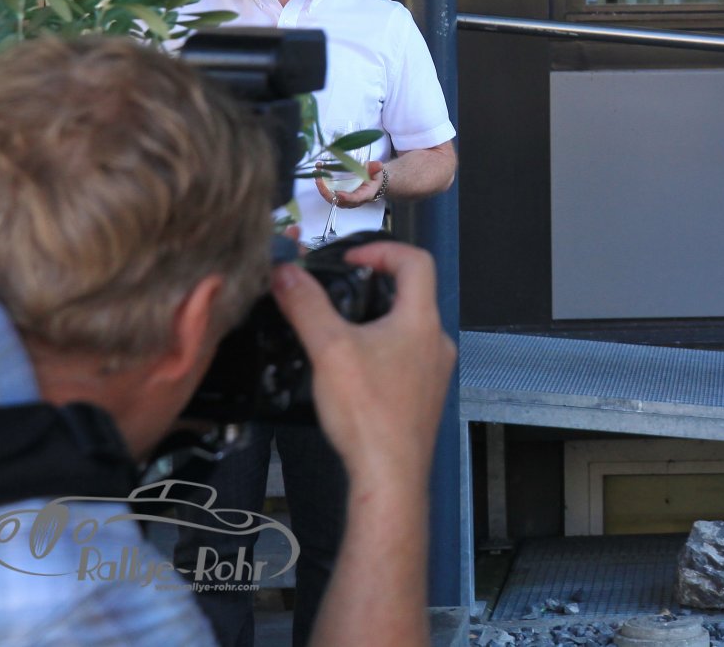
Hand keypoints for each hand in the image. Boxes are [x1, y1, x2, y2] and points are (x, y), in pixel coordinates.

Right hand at [270, 242, 453, 488]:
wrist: (389, 475)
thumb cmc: (367, 411)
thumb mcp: (328, 348)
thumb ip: (306, 306)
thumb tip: (286, 273)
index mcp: (422, 320)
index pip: (416, 261)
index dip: (383, 248)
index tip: (352, 257)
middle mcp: (437, 342)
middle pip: (413, 295)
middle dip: (374, 288)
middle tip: (339, 294)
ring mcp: (435, 373)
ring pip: (408, 331)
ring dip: (377, 323)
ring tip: (339, 334)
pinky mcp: (425, 399)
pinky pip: (407, 362)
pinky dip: (382, 354)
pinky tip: (353, 373)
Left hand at [314, 161, 384, 208]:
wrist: (372, 182)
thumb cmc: (374, 177)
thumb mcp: (376, 171)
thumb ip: (375, 168)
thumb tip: (378, 165)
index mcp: (364, 195)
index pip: (355, 199)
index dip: (347, 197)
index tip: (338, 194)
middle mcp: (353, 200)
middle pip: (338, 201)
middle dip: (326, 191)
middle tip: (319, 178)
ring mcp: (344, 199)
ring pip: (331, 197)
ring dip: (322, 186)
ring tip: (317, 172)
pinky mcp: (338, 195)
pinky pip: (328, 193)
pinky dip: (322, 184)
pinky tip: (318, 173)